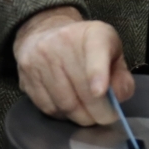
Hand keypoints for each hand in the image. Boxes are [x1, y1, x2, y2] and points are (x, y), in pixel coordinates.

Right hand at [14, 7, 134, 125]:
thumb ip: (121, 75)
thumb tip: (118, 97)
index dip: (97, 72)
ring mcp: (42, 58)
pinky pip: (48, 108)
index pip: (95, 50)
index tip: (100, 91)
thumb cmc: (86, 47)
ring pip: (65, 103)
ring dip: (80, 116)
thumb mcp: (111, 51)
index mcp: (93, 33)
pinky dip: (62, 115)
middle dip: (98, 112)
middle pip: (82, 88)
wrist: (46, 31)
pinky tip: (68, 106)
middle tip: (106, 117)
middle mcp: (64, 41)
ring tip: (88, 113)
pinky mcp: (27, 74)